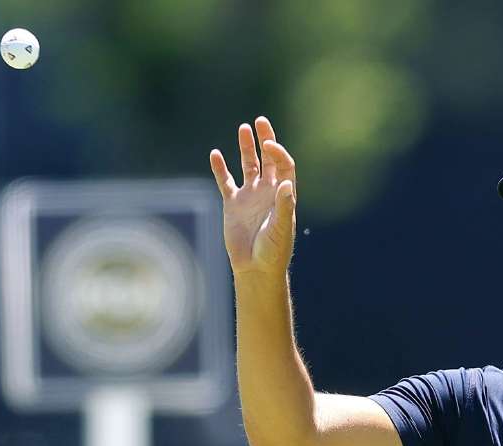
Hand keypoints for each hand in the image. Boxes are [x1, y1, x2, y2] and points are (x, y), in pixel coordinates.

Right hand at [209, 117, 297, 276]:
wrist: (255, 267)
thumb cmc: (273, 250)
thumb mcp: (281, 228)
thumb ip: (284, 206)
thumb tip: (286, 184)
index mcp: (283, 194)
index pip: (283, 165)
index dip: (278, 152)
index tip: (269, 145)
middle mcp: (268, 191)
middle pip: (268, 159)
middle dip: (266, 140)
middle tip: (260, 121)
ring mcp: (250, 196)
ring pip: (248, 166)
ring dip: (246, 148)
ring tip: (243, 129)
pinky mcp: (233, 204)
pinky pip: (225, 181)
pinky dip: (220, 168)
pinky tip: (215, 154)